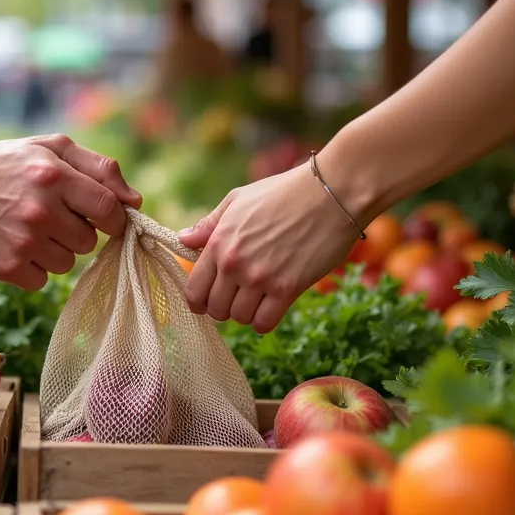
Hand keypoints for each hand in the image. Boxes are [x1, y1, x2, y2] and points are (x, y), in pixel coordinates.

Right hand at [0, 134, 140, 289]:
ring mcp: (24, 241)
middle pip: (89, 241)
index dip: (111, 218)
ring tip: (23, 229)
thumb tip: (135, 201)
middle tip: (45, 216)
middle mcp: (42, 209)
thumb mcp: (45, 149)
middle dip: (74, 232)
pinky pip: (42, 280)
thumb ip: (97, 168)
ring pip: (68, 264)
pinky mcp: (7, 267)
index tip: (100, 219)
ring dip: (53, 251)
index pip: (110, 210)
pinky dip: (31, 269)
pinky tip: (10, 246)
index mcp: (54, 175)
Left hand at [178, 163, 357, 332]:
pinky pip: (264, 323)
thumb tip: (183, 239)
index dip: (199, 300)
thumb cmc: (285, 191)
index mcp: (219, 242)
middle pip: (215, 309)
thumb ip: (209, 224)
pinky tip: (272, 306)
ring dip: (247, 313)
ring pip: (240, 318)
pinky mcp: (288, 288)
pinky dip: (265, 321)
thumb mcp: (239, 199)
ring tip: (258, 298)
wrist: (331, 193)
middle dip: (224, 308)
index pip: (193, 290)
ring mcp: (260, 278)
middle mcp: (234, 264)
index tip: (209, 299)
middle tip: (238, 297)